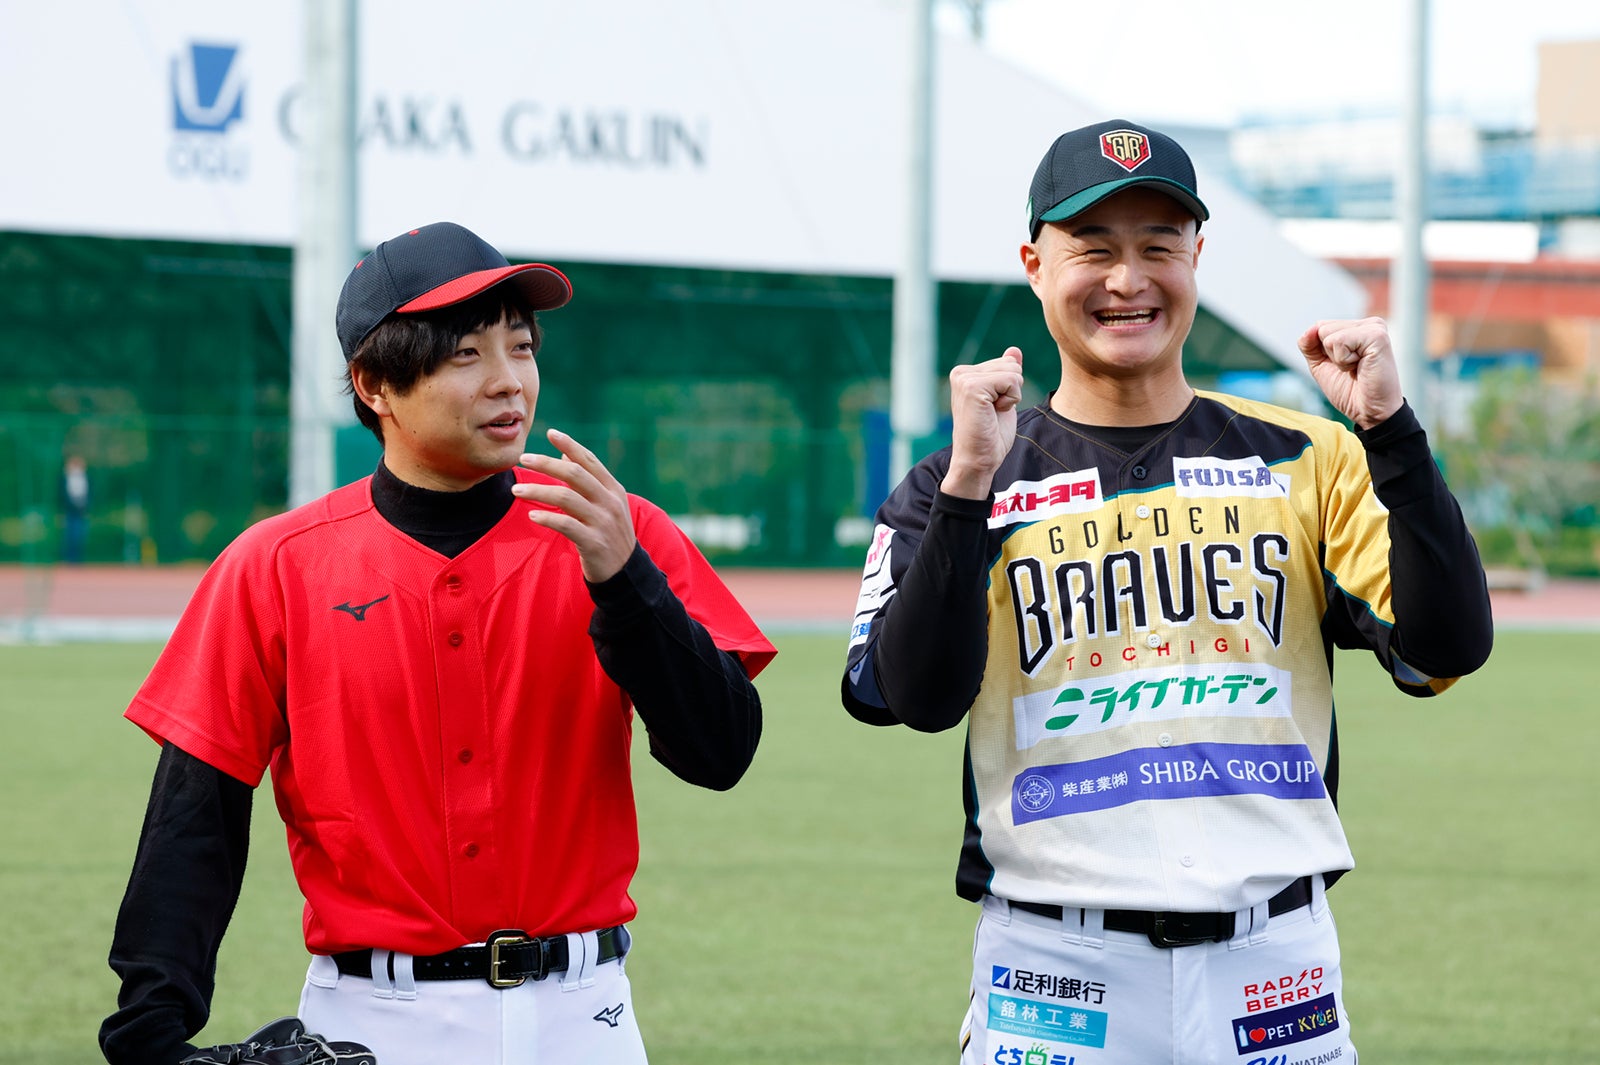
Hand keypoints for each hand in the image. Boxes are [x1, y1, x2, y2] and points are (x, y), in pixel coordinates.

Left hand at [513, 428, 637, 582]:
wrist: (625, 571)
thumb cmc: (609, 533)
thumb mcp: (606, 504)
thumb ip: (588, 480)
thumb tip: (565, 454)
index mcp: (613, 489)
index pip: (589, 461)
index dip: (570, 445)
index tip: (551, 433)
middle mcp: (609, 502)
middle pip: (575, 474)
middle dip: (547, 464)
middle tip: (524, 458)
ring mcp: (602, 522)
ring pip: (566, 497)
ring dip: (538, 491)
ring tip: (517, 490)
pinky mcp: (593, 542)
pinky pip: (566, 525)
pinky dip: (548, 518)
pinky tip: (533, 516)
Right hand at [942, 347, 1024, 498]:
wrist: (978, 460)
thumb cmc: (990, 435)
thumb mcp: (1003, 399)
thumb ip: (1006, 374)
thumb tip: (1014, 350)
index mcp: (966, 374)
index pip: (1008, 363)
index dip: (1010, 388)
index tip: (993, 408)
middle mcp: (960, 372)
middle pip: (1011, 365)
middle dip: (1012, 390)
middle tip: (994, 412)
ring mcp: (964, 379)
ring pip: (1013, 372)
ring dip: (1011, 396)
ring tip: (992, 413)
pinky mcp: (971, 387)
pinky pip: (1011, 381)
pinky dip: (1010, 400)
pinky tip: (993, 413)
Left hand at [1297, 317, 1404, 429]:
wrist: (1370, 412)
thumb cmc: (1350, 391)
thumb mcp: (1321, 365)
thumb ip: (1310, 345)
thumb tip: (1309, 329)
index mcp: (1358, 328)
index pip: (1320, 326)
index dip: (1322, 352)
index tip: (1344, 366)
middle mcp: (1368, 324)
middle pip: (1322, 328)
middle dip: (1329, 355)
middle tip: (1352, 369)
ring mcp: (1375, 328)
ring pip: (1328, 334)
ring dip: (1337, 359)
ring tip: (1357, 368)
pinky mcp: (1377, 336)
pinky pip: (1338, 341)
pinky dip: (1343, 361)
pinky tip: (1362, 367)